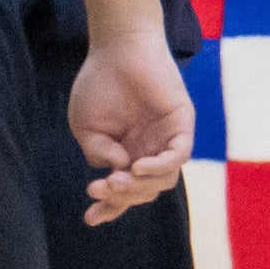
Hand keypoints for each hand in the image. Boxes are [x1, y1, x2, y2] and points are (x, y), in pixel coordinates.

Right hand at [67, 29, 190, 224]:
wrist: (116, 50)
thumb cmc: (99, 85)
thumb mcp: (87, 128)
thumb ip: (98, 152)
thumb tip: (117, 170)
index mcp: (128, 155)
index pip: (126, 190)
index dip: (111, 207)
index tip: (90, 218)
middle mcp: (151, 151)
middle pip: (146, 190)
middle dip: (122, 196)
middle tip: (100, 189)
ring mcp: (168, 139)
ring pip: (163, 179)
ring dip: (139, 186)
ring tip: (117, 180)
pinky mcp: (182, 124)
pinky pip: (179, 155)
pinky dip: (161, 166)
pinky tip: (138, 167)